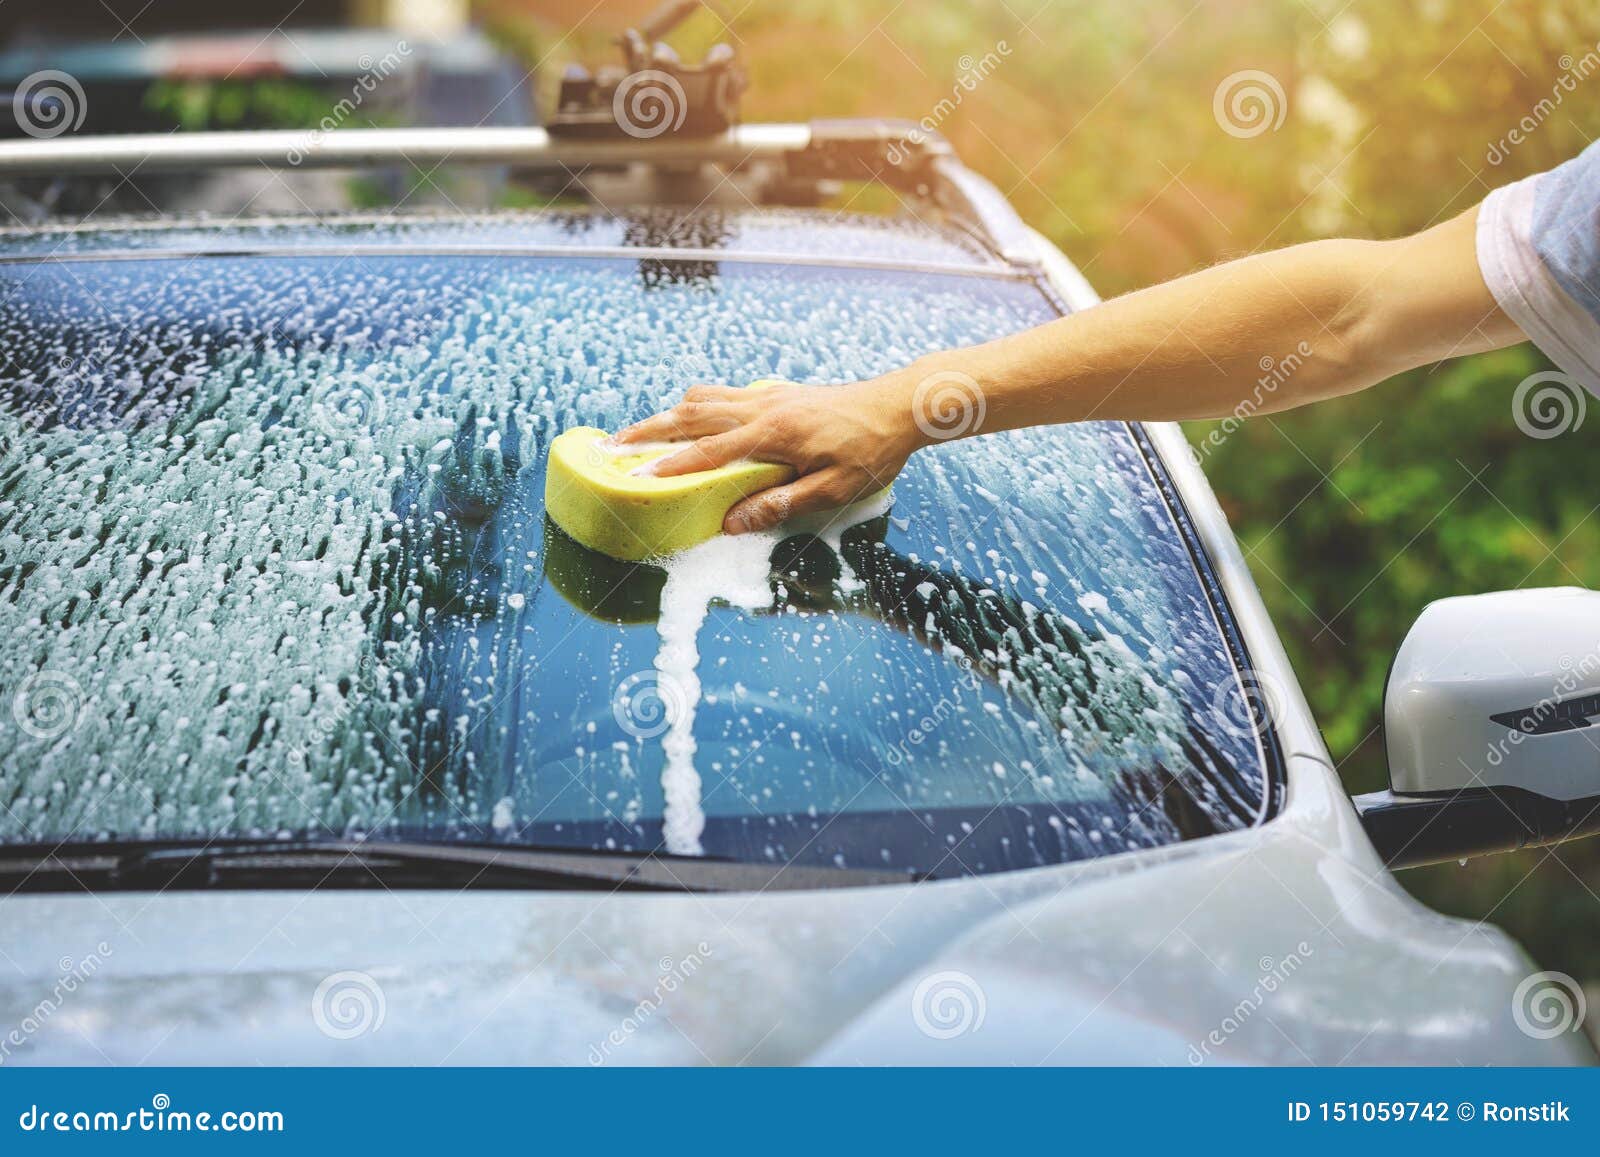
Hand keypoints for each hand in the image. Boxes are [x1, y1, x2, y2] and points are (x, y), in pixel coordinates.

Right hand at [612, 377, 924, 533]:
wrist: (901, 405)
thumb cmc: (872, 451)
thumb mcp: (833, 490)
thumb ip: (781, 504)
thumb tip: (733, 521)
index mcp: (773, 434)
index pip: (707, 451)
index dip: (668, 465)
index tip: (634, 475)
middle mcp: (762, 408)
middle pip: (691, 415)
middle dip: (648, 431)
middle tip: (612, 445)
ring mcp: (768, 396)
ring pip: (704, 399)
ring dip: (668, 414)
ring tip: (640, 432)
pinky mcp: (777, 393)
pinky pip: (724, 395)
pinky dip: (698, 405)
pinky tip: (693, 420)